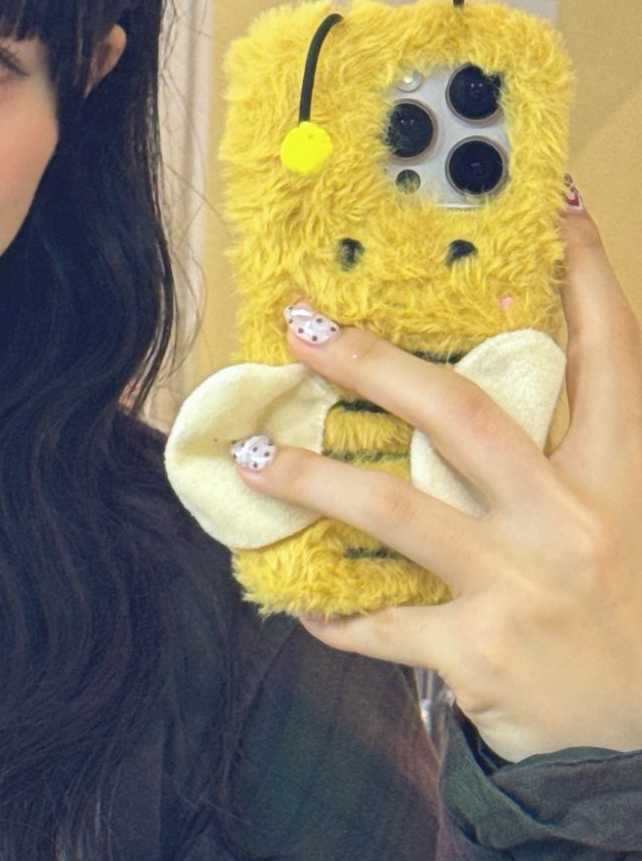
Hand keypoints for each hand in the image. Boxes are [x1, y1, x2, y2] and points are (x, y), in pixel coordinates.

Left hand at [230, 189, 641, 760]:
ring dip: (313, 479)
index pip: (611, 354)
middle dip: (375, 364)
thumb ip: (569, 463)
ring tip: (257, 454)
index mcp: (622, 477)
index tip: (556, 205)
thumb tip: (474, 404)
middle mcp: (573, 520)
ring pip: (396, 512)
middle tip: (305, 326)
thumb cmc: (626, 614)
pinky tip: (295, 600)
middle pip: (464, 415)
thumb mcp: (622, 523)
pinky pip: (381, 624)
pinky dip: (333, 614)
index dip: (586, 274)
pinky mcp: (478, 655)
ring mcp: (522, 587)